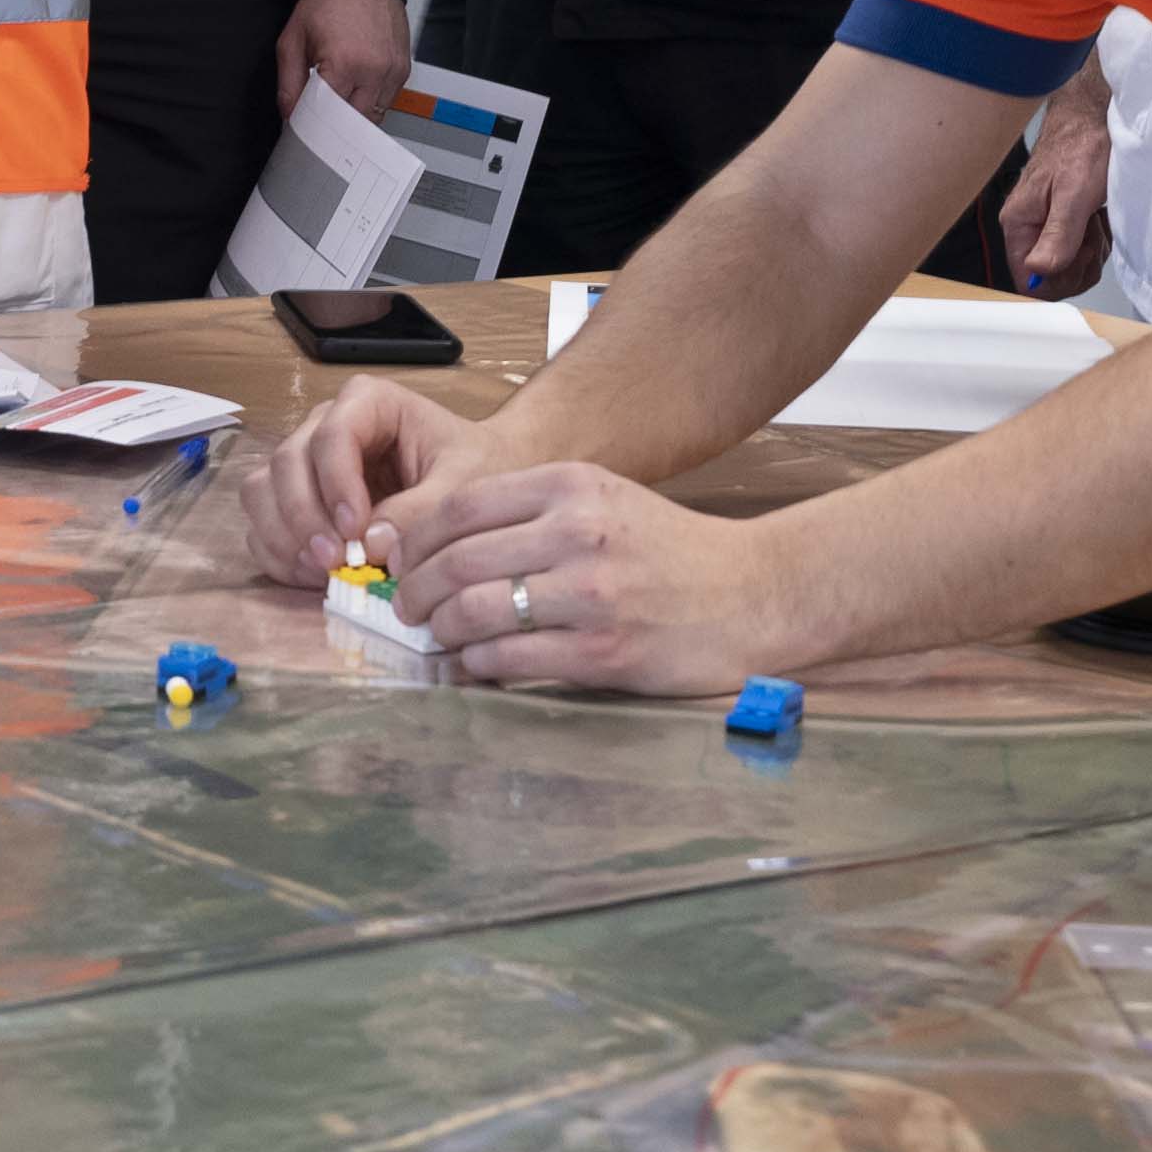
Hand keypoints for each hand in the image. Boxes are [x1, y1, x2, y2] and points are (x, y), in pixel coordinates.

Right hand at [244, 378, 476, 583]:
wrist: (478, 481)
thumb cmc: (476, 467)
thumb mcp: (466, 483)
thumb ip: (422, 509)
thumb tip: (372, 545)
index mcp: (368, 404)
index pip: (332, 433)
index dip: (335, 482)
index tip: (355, 529)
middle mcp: (325, 426)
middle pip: (287, 462)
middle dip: (304, 515)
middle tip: (335, 562)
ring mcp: (305, 464)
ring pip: (261, 490)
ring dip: (283, 535)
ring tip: (323, 571)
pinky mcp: (295, 501)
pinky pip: (262, 524)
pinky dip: (278, 554)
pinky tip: (311, 577)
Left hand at [274, 0, 413, 124]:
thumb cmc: (328, 1)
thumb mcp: (293, 39)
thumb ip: (289, 82)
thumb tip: (290, 115)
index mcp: (344, 64)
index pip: (328, 118)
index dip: (313, 125)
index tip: (304, 125)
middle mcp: (374, 71)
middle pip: (354, 124)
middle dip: (335, 125)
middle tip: (320, 117)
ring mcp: (392, 71)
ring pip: (374, 117)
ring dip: (356, 115)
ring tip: (340, 97)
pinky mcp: (403, 69)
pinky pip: (388, 101)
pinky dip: (371, 101)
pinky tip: (358, 86)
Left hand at [379, 459, 797, 694]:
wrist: (755, 592)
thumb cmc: (671, 551)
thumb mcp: (602, 501)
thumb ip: (529, 513)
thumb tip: (439, 545)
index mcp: (571, 486)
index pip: (458, 507)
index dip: (412, 540)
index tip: (396, 561)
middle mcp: (577, 533)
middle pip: (455, 561)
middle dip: (415, 591)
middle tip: (407, 608)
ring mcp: (590, 594)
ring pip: (475, 612)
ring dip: (443, 631)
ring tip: (441, 638)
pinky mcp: (601, 651)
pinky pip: (510, 660)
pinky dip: (479, 665)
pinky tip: (478, 664)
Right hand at [1001, 73, 1110, 297]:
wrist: (1094, 119)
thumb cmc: (1082, 144)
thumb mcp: (1075, 193)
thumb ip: (1058, 234)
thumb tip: (1038, 271)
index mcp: (1019, 222)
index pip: (1027, 279)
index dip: (1058, 279)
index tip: (1080, 258)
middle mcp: (1028, 226)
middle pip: (1050, 277)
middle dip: (1079, 263)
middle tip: (1090, 233)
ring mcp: (1046, 225)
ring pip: (1069, 266)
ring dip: (1091, 251)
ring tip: (1094, 219)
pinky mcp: (1063, 222)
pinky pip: (1080, 252)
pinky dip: (1097, 241)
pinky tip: (1098, 218)